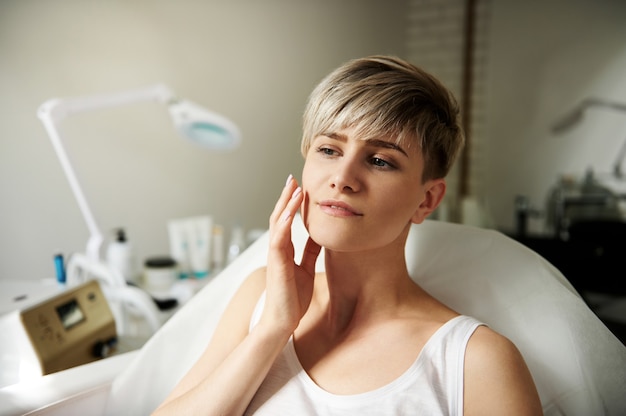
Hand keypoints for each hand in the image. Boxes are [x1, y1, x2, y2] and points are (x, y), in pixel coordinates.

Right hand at [262, 175, 320, 334]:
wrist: (282, 322)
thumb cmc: (293, 299)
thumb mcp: (306, 269)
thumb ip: (309, 252)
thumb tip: (319, 236)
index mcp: (285, 250)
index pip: (288, 221)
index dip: (293, 204)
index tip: (300, 188)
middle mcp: (277, 249)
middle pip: (280, 216)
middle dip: (286, 197)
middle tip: (293, 179)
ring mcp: (275, 255)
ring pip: (278, 223)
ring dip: (286, 204)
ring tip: (294, 188)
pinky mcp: (276, 263)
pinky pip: (279, 238)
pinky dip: (285, 223)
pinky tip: (291, 211)